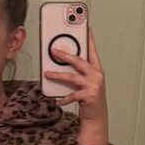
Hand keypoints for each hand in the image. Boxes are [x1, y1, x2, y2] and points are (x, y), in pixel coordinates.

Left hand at [45, 30, 108, 144]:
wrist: (97, 118)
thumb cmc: (90, 98)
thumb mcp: (86, 81)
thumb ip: (77, 71)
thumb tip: (60, 62)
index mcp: (97, 69)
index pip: (92, 50)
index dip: (88, 38)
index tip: (85, 26)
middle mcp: (97, 75)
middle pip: (79, 61)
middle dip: (66, 55)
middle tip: (54, 50)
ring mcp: (94, 85)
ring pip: (73, 77)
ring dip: (58, 75)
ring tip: (48, 74)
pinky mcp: (89, 96)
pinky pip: (72, 95)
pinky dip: (63, 98)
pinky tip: (57, 100)